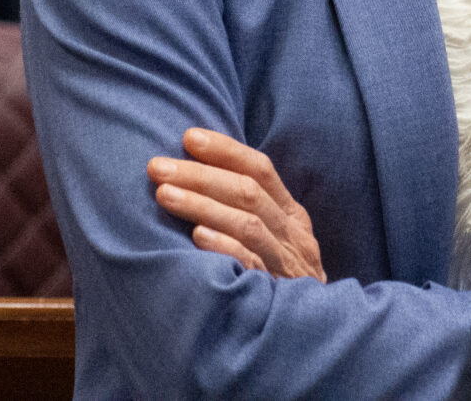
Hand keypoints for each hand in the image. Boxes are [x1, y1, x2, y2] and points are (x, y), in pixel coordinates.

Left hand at [146, 128, 326, 280]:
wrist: (313, 334)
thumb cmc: (280, 281)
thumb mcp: (274, 240)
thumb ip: (249, 212)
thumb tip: (196, 175)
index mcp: (291, 215)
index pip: (260, 170)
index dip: (226, 150)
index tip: (188, 136)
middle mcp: (293, 234)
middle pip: (248, 192)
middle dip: (200, 174)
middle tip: (157, 166)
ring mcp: (287, 263)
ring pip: (247, 223)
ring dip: (203, 205)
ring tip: (164, 194)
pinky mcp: (277, 293)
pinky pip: (251, 264)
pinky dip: (225, 247)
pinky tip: (197, 237)